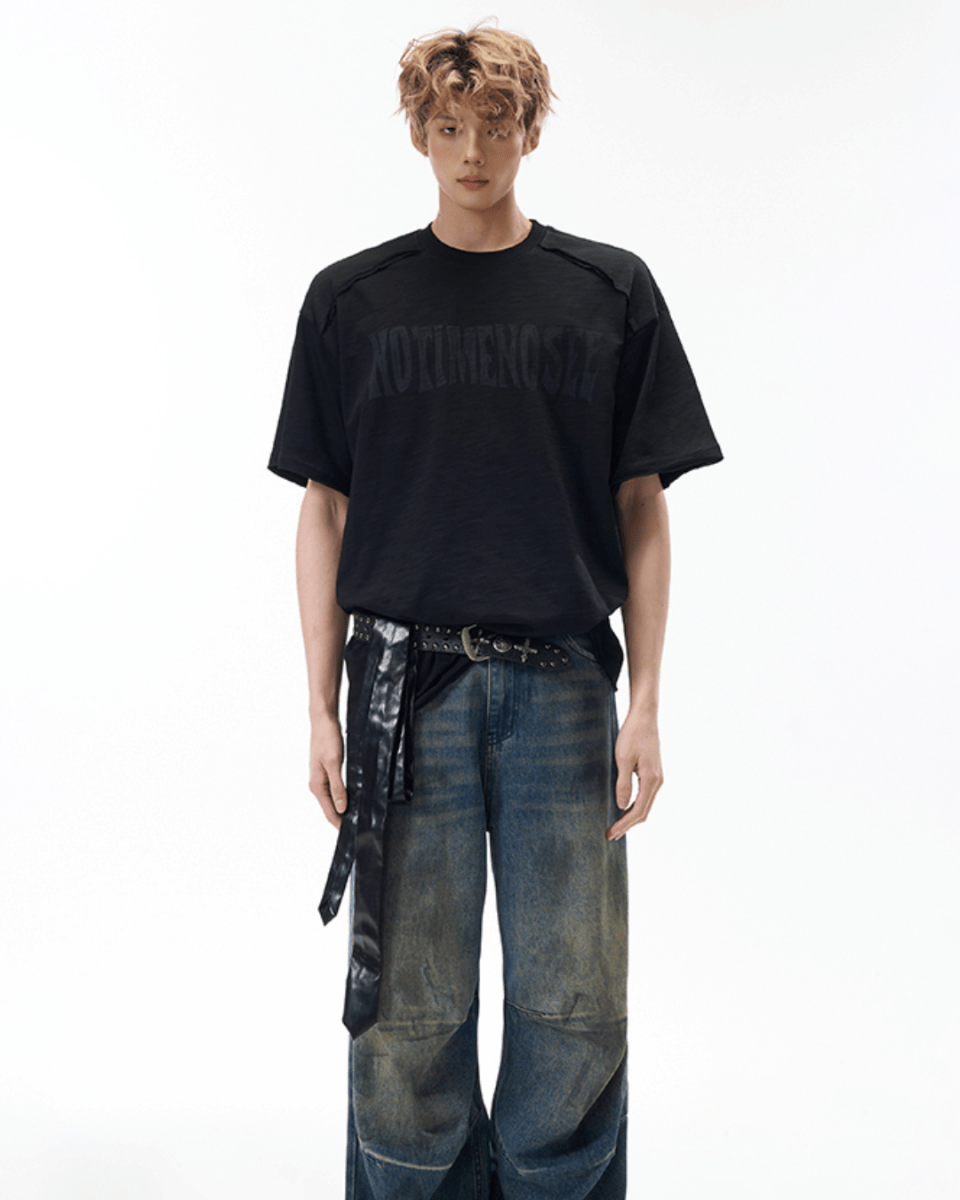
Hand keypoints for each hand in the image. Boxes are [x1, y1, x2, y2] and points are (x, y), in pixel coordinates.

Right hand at [309, 712, 347, 828]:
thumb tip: (341, 808)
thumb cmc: (327, 739)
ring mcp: (321, 778)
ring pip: (333, 800)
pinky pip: (335, 790)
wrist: (323, 721)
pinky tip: (351, 799)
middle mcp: (317, 784)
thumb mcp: (334, 763)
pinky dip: (343, 797)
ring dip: (343, 809)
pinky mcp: (327, 771)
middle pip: (330, 808)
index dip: (339, 824)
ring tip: (357, 817)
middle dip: (342, 819)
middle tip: (358, 828)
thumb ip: (338, 787)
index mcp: (317, 785)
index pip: (329, 812)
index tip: (351, 834)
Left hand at [607, 708, 663, 839]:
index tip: (611, 833)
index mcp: (651, 780)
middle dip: (627, 825)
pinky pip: (645, 796)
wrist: (644, 716)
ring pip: (645, 804)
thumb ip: (623, 784)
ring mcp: (656, 777)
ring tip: (616, 826)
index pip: (638, 811)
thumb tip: (621, 806)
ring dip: (631, 817)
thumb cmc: (633, 734)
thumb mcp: (623, 759)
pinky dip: (634, 806)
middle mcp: (657, 781)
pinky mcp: (652, 772)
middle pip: (644, 811)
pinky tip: (623, 808)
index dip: (625, 824)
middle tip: (611, 835)